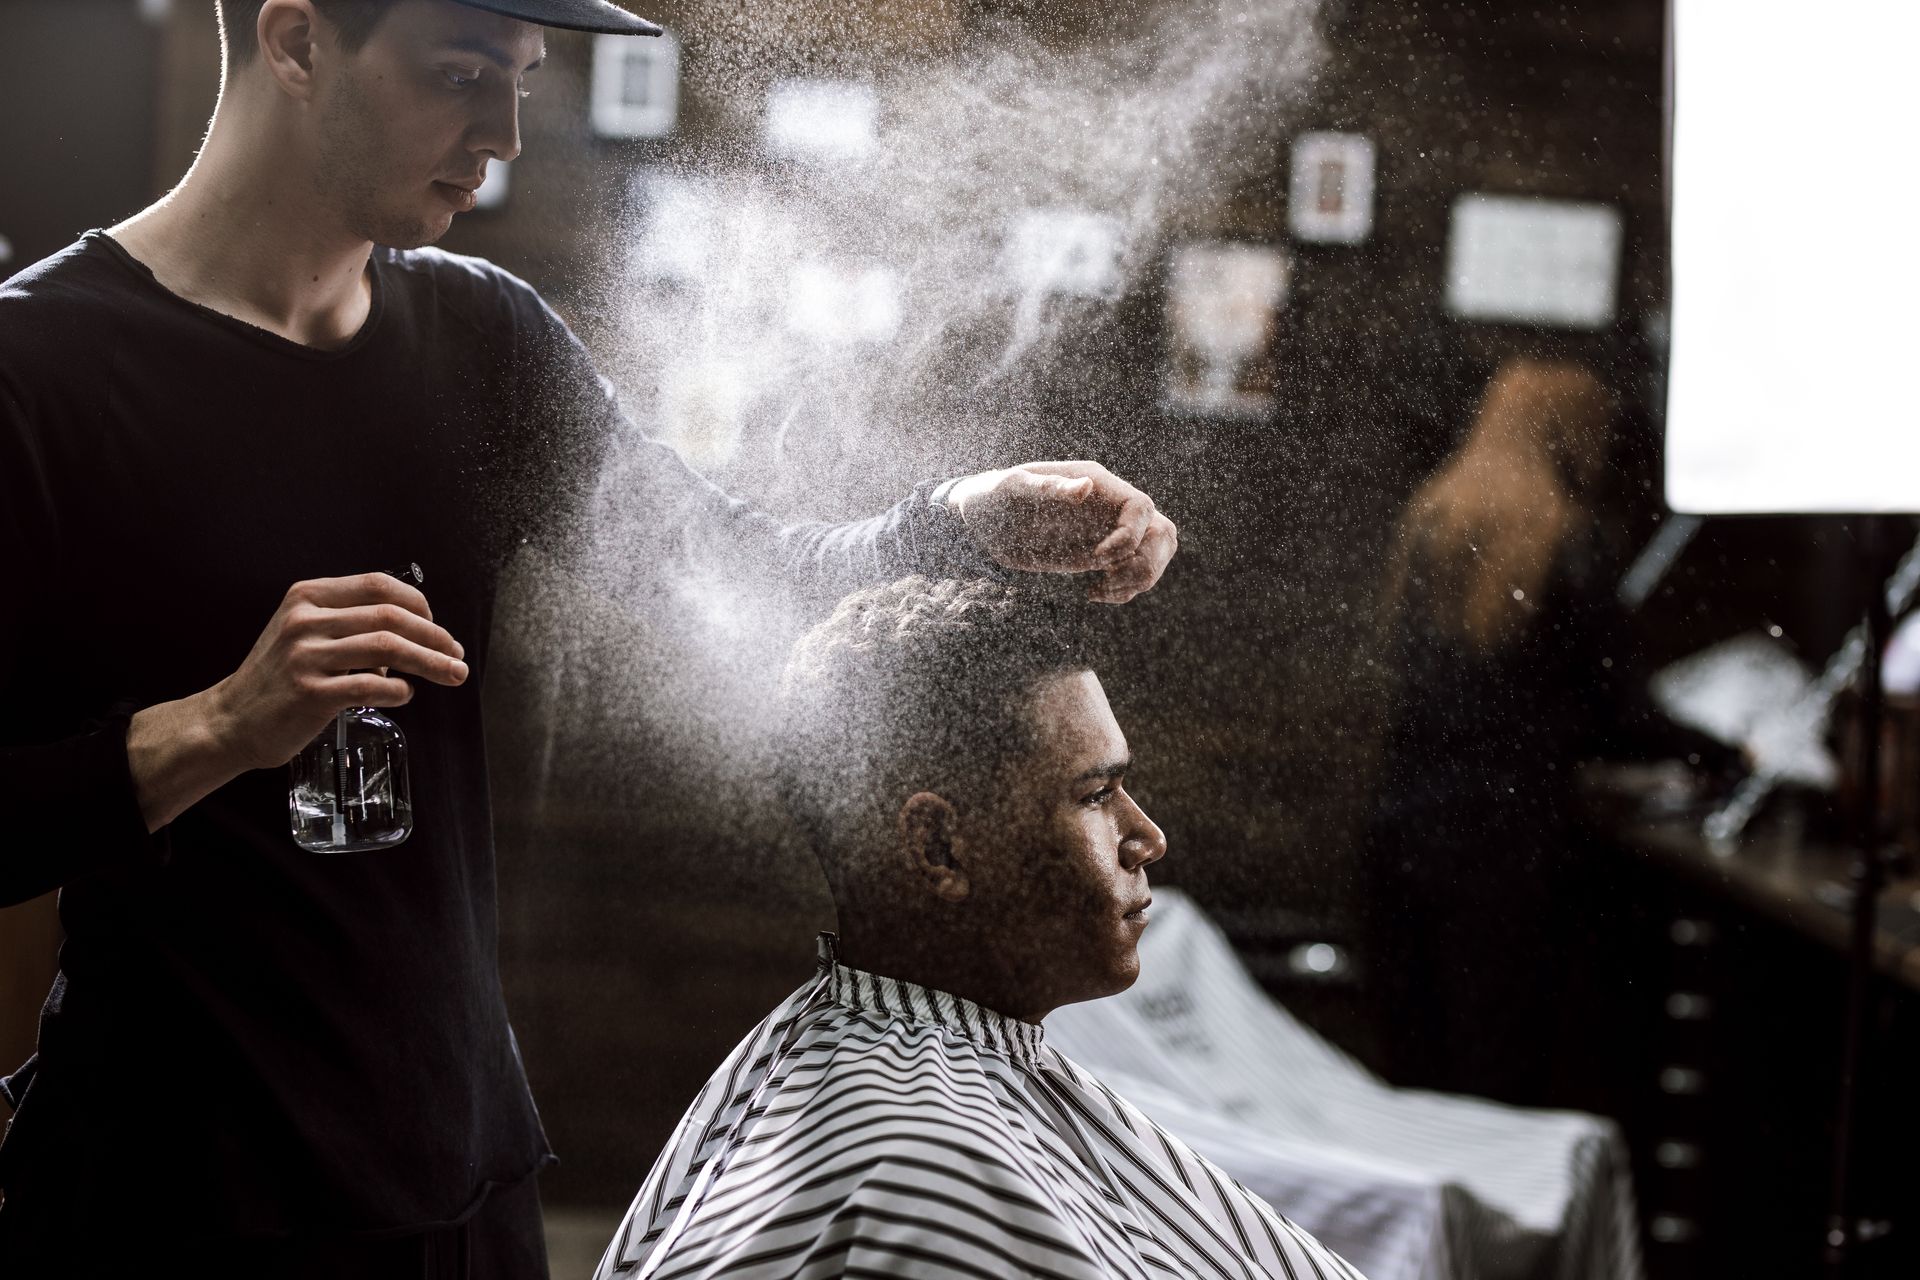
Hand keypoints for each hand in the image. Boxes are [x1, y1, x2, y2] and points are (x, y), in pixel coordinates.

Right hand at [207, 573, 468, 771]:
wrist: (230, 721)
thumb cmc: (278, 679)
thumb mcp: (304, 633)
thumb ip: (350, 624)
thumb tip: (412, 634)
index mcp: (307, 597)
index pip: (378, 585)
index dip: (419, 603)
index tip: (437, 625)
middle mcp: (305, 621)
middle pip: (390, 616)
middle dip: (435, 636)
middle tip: (457, 654)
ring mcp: (305, 656)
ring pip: (388, 649)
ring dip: (431, 662)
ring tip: (453, 674)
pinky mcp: (310, 693)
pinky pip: (372, 685)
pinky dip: (399, 690)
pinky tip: (405, 694)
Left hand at [947, 461, 1177, 603]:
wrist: (984, 522)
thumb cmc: (995, 496)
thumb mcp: (1014, 488)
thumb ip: (1049, 487)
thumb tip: (1086, 487)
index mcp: (1097, 485)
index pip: (1141, 507)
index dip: (1131, 536)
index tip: (1099, 558)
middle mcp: (1110, 508)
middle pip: (1162, 532)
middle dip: (1147, 562)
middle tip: (1110, 578)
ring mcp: (1108, 533)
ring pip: (1156, 554)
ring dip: (1140, 579)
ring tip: (1101, 589)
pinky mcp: (1100, 557)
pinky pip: (1133, 574)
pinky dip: (1124, 591)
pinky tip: (1094, 594)